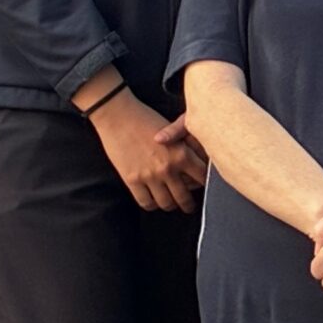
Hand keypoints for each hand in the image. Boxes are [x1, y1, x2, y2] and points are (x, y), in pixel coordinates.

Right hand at [92, 94, 206, 211]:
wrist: (118, 116)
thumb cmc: (147, 119)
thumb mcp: (174, 131)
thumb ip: (186, 148)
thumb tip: (199, 163)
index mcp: (182, 154)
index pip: (202, 178)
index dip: (205, 184)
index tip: (203, 187)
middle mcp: (168, 168)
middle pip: (185, 197)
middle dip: (189, 204)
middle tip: (189, 206)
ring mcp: (149, 176)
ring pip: (166, 203)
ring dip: (170, 205)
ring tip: (171, 203)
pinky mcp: (132, 180)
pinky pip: (146, 203)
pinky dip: (152, 205)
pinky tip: (154, 200)